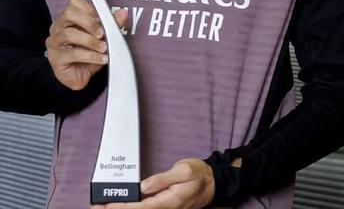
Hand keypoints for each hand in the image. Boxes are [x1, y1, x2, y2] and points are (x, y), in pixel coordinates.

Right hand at [45, 0, 127, 89]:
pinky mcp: (55, 58)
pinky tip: (101, 58)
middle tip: (102, 33)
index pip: (75, 2)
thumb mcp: (104, 38)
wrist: (79, 76)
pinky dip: (91, 56)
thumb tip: (122, 12)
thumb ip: (113, 24)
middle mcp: (59, 27)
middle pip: (69, 13)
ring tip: (103, 48)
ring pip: (69, 33)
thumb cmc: (89, 54)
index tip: (103, 18)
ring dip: (91, 41)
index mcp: (70, 18)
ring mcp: (54, 42)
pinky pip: (73, 53)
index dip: (90, 7)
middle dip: (89, 22)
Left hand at [91, 158, 214, 208]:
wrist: (213, 183)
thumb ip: (162, 179)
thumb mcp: (184, 170)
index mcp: (169, 202)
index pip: (139, 208)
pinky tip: (124, 205)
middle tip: (98, 207)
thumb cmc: (200, 175)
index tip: (105, 206)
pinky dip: (133, 208)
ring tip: (105, 206)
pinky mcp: (165, 208)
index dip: (120, 208)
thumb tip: (143, 186)